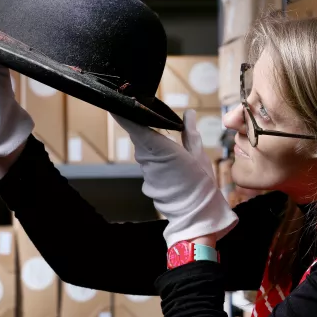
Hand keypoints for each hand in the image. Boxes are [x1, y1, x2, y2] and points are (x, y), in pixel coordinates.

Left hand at [113, 109, 238, 247]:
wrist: (196, 215)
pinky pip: (148, 162)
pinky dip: (154, 156)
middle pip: (138, 135)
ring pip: (143, 149)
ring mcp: (145, 171)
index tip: (116, 101)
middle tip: (145, 108)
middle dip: (141, 122)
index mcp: (160, 147)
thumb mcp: (199, 153)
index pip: (134, 125)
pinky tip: (167, 156)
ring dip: (149, 140)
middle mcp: (147, 158)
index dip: (123, 112)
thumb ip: (190, 132)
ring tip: (160, 130)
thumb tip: (188, 113)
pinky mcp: (147, 181)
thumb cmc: (200, 183)